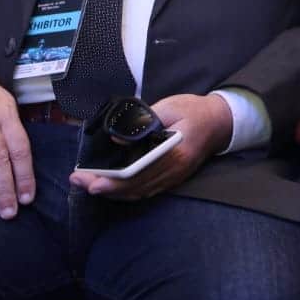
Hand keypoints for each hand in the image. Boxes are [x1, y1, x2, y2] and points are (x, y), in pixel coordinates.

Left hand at [69, 93, 231, 199]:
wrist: (220, 121)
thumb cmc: (194, 110)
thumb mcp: (168, 107)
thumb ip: (142, 123)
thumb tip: (116, 141)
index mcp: (174, 152)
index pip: (138, 172)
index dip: (113, 181)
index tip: (92, 182)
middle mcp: (174, 170)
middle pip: (135, 187)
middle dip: (104, 187)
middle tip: (79, 182)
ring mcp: (175, 177)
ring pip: (139, 192)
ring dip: (112, 192)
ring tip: (88, 184)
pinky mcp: (173, 179)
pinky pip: (146, 191)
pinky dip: (126, 192)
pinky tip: (110, 187)